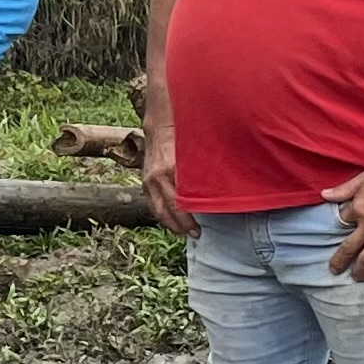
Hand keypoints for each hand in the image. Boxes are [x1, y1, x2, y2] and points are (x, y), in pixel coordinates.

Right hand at [141, 118, 194, 235]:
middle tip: (195, 234)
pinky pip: (152, 204)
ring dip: (170, 224)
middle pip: (168, 209)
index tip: (199, 229)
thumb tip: (218, 193)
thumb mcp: (195, 154)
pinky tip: (171, 222)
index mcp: (171, 170)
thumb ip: (201, 174)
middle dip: (181, 225)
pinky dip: (162, 215)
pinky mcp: (145, 182)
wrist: (160, 128)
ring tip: (182, 233)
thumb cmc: (181, 139)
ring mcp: (149, 181)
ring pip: (158, 210)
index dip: (189, 218)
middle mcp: (157, 178)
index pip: (180, 202)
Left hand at [322, 163, 363, 277]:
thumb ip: (344, 189)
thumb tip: (324, 195)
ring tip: (356, 277)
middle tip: (334, 270)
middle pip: (349, 248)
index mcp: (358, 209)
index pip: (342, 222)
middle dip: (340, 261)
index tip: (342, 233)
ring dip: (360, 271)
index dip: (341, 227)